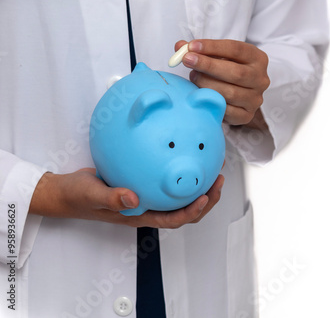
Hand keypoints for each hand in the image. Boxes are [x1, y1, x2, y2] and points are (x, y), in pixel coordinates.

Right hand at [29, 168, 224, 228]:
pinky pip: (164, 181)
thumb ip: (112, 197)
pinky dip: (176, 173)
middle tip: (218, 180)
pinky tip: (179, 155)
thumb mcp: (92, 196)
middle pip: (183, 210)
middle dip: (205, 199)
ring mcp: (145, 196)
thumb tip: (134, 198)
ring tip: (210, 170)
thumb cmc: (78, 197)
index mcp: (139, 215)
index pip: (173, 220)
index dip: (192, 212)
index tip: (206, 196)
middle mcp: (146, 208)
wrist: (66, 190)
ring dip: (197, 187)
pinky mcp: (141, 183)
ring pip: (177, 197)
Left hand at [176, 39, 269, 126]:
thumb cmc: (225, 69)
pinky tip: (199, 94)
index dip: (212, 47)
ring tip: (193, 76)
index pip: (236, 49)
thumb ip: (198, 50)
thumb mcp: (216, 55)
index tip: (191, 46)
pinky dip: (212, 101)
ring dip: (207, 84)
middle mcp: (261, 79)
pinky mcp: (247, 115)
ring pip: (231, 93)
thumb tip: (180, 46)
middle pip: (236, 72)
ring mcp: (255, 99)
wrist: (236, 93)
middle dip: (208, 65)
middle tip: (187, 60)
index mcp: (257, 58)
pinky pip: (227, 111)